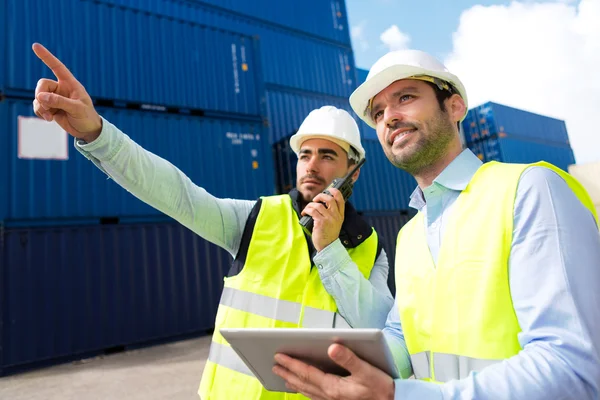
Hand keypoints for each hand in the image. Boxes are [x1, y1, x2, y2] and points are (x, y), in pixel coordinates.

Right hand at [31, 43, 102, 142]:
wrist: (87, 131)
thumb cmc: (87, 117)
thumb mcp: (77, 109)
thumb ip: (59, 101)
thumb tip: (40, 96)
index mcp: (71, 84)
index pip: (57, 67)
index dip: (47, 56)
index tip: (35, 46)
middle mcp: (61, 88)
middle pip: (42, 84)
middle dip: (40, 95)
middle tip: (45, 107)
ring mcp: (54, 98)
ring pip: (38, 96)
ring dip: (40, 107)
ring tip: (50, 116)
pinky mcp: (50, 107)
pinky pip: (38, 105)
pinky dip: (40, 112)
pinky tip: (49, 119)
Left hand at [273, 343, 394, 399]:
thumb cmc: (381, 389)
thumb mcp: (367, 371)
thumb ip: (348, 358)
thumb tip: (332, 346)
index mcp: (334, 387)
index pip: (307, 373)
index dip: (292, 363)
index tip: (279, 356)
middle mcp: (330, 396)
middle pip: (303, 383)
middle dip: (287, 373)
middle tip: (274, 365)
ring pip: (307, 391)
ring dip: (294, 383)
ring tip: (283, 376)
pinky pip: (315, 397)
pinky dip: (305, 391)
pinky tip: (304, 388)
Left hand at [301, 188, 344, 251]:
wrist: (328, 247)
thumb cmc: (329, 235)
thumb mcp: (335, 223)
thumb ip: (332, 213)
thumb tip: (322, 202)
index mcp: (340, 215)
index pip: (340, 199)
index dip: (335, 191)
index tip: (329, 190)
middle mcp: (336, 216)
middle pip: (329, 199)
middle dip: (320, 196)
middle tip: (315, 200)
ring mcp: (328, 219)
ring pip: (318, 205)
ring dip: (310, 205)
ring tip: (307, 210)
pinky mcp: (320, 222)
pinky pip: (312, 211)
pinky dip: (306, 210)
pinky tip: (305, 214)